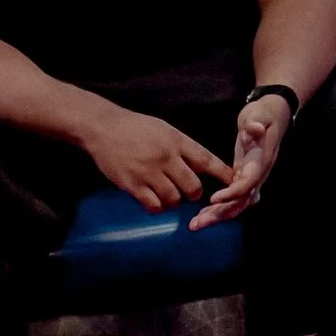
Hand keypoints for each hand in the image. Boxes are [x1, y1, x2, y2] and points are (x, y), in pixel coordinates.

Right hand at [86, 104, 232, 212]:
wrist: (102, 128)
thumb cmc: (134, 128)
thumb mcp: (164, 129)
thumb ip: (182, 147)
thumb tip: (201, 166)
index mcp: (176, 141)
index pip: (206, 160)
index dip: (222, 174)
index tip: (233, 182)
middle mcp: (165, 157)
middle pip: (193, 187)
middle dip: (194, 193)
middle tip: (188, 192)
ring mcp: (148, 172)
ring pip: (174, 199)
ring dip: (174, 201)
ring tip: (167, 194)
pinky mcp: (132, 185)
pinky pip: (153, 206)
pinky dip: (157, 207)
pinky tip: (153, 200)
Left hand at [191, 92, 292, 227]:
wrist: (273, 114)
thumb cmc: (264, 114)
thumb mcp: (260, 115)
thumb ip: (256, 123)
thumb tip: (254, 129)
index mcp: (261, 162)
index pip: (248, 183)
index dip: (232, 193)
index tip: (213, 199)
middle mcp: (258, 175)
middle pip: (240, 201)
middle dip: (219, 214)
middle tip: (197, 223)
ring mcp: (252, 179)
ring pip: (236, 204)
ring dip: (217, 216)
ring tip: (195, 224)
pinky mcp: (245, 179)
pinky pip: (233, 199)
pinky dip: (219, 209)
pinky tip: (203, 215)